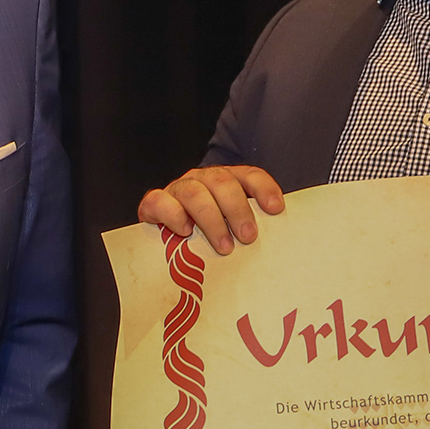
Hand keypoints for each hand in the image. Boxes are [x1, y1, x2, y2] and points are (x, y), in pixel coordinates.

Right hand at [136, 165, 285, 254]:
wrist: (163, 242)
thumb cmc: (204, 238)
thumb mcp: (230, 231)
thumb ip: (246, 231)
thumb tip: (275, 253)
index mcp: (226, 182)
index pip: (249, 175)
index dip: (263, 188)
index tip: (275, 208)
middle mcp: (202, 180)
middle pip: (222, 182)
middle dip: (238, 209)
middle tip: (248, 236)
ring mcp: (177, 189)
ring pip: (194, 192)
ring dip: (212, 220)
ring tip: (224, 247)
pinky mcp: (154, 203)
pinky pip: (160, 201)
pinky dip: (174, 216)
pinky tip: (185, 232)